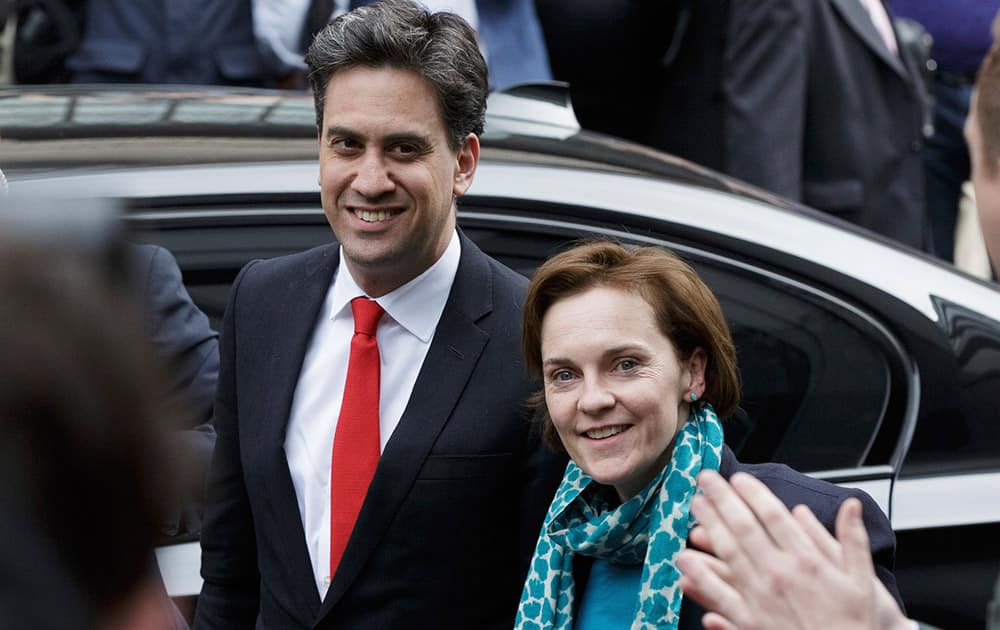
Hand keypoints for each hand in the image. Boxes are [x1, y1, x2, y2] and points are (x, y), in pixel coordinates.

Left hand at [676, 470, 910, 629]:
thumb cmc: (852, 623)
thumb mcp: (862, 580)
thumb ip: (853, 539)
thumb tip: (851, 505)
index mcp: (807, 560)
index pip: (774, 516)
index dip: (753, 493)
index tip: (738, 478)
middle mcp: (780, 574)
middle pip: (744, 527)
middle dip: (722, 499)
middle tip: (705, 479)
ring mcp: (762, 597)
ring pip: (728, 553)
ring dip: (709, 525)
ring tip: (694, 505)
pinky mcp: (749, 621)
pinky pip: (719, 594)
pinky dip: (700, 576)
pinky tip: (684, 559)